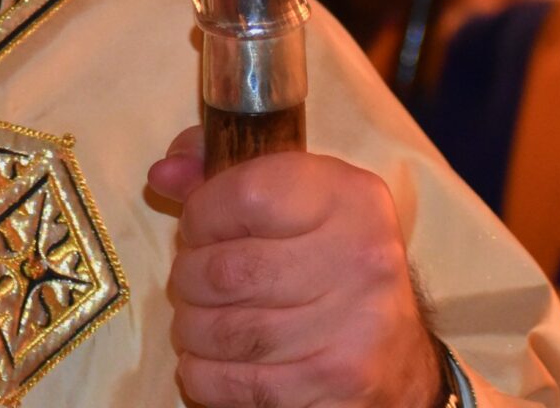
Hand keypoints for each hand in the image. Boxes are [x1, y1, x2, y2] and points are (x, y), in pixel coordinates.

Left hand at [148, 127, 442, 407]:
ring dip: (192, 327)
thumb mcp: (287, 196)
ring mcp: (353, 331)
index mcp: (348, 198)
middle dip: (189, 279)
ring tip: (206, 319)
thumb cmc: (324, 259)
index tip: (202, 230)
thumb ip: (219, 173)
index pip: (243, 195)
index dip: (200, 216)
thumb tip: (163, 175)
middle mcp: (361, 260)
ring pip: (219, 331)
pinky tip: (220, 358)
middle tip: (197, 282)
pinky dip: (203, 373)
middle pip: (223, 270)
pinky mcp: (336, 390)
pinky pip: (227, 382)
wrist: (397, 353)